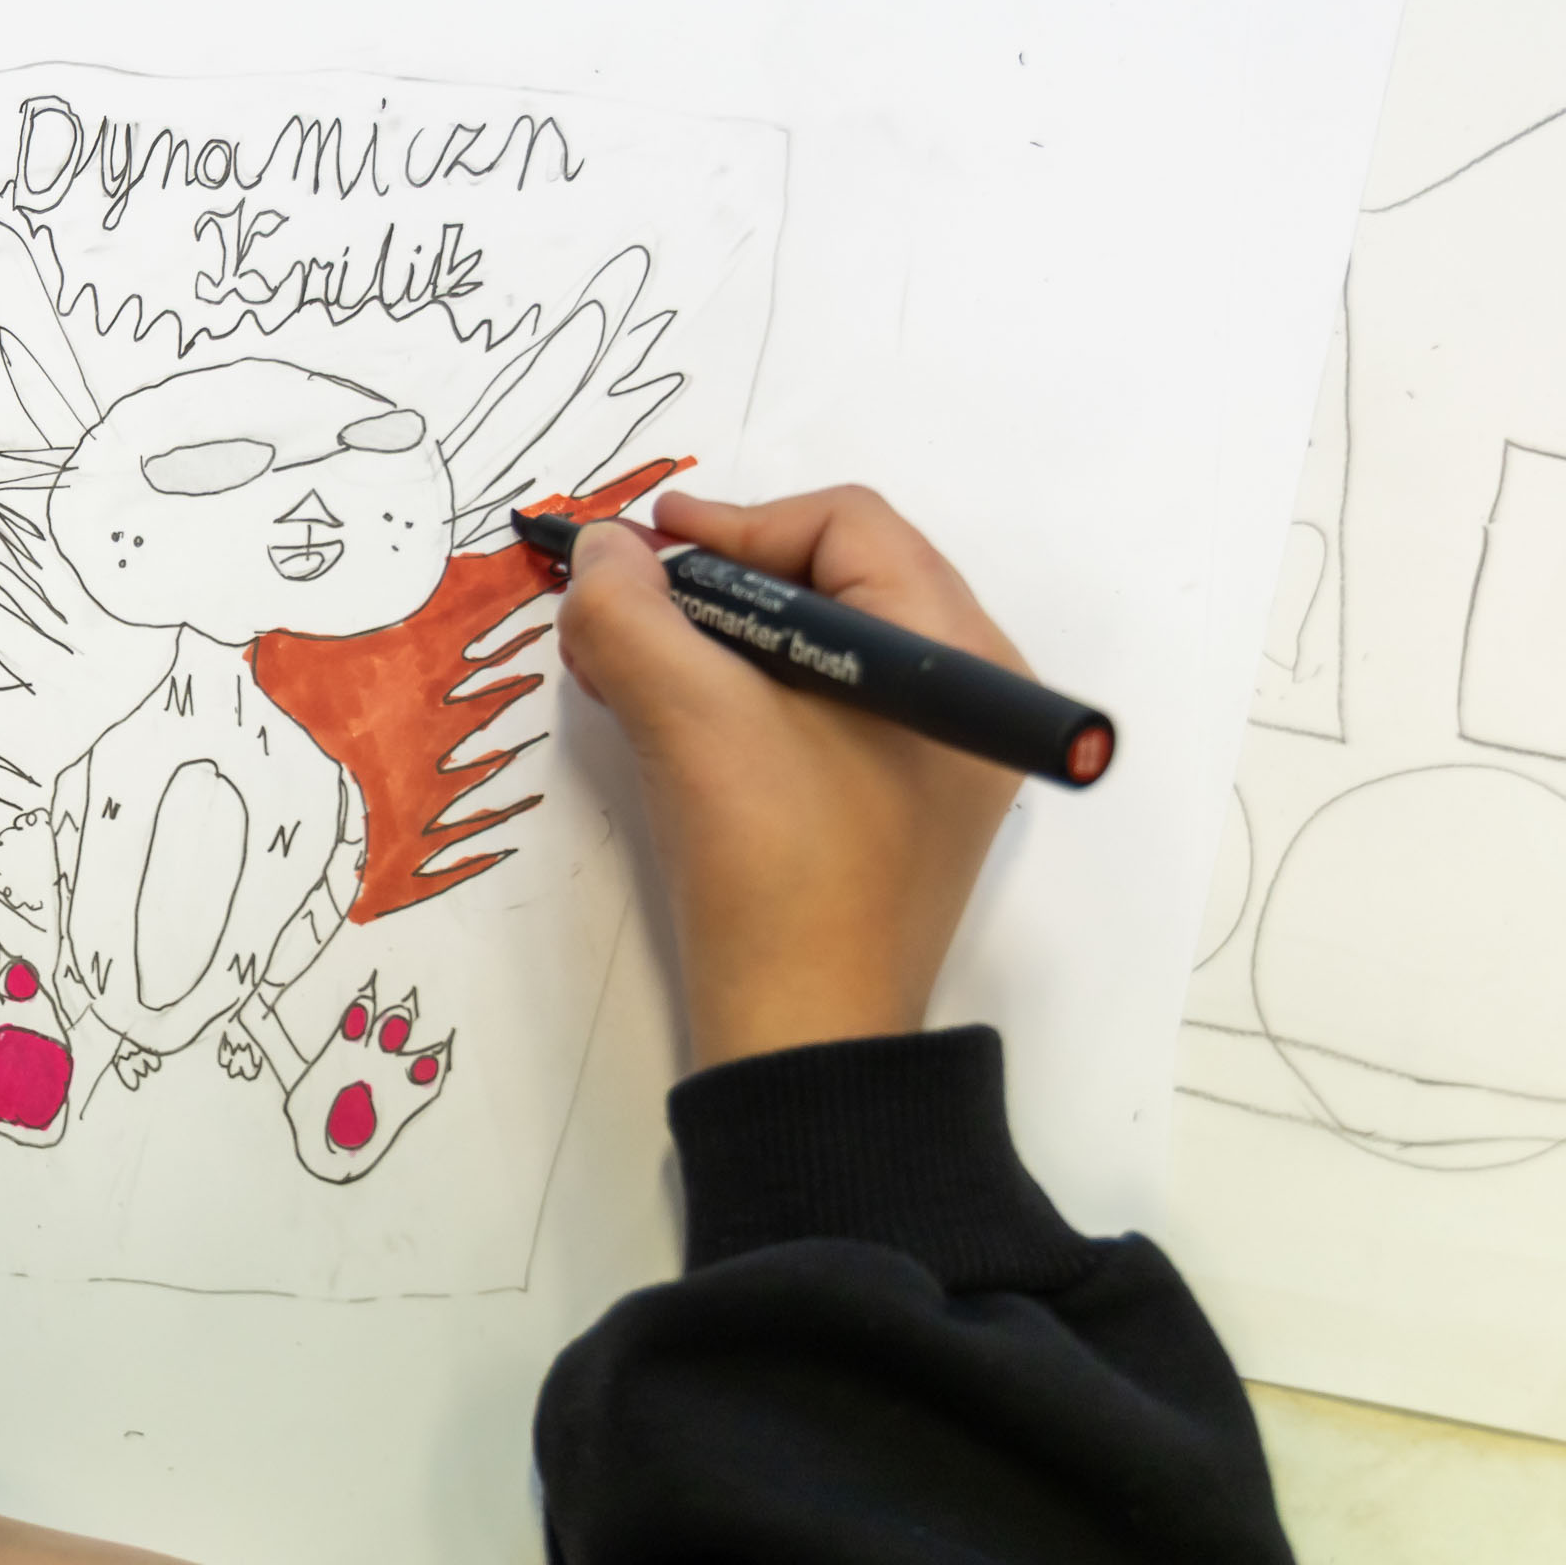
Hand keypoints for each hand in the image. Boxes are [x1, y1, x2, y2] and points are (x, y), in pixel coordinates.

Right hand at [556, 488, 1026, 1068]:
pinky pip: (813, 707)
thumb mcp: (692, 725)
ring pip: (813, 643)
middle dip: (713, 580)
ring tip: (624, 661)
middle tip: (621, 604)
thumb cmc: (775, 873)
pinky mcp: (891, 802)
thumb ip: (632, 616)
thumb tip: (602, 549)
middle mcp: (963, 690)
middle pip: (831, 576)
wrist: (804, 1041)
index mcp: (955, 653)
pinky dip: (734, 693)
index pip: (845, 525)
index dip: (733, 523)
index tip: (639, 547)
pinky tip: (660, 712)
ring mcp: (931, 751)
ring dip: (711, 638)